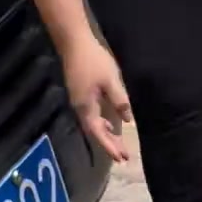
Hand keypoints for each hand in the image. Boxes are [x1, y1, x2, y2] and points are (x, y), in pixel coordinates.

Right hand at [62, 31, 131, 163]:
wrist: (73, 42)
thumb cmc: (93, 60)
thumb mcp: (111, 81)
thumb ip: (119, 101)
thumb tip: (128, 120)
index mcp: (86, 108)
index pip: (99, 134)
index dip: (110, 146)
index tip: (121, 158)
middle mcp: (80, 108)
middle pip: (95, 132)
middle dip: (109, 145)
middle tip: (123, 157)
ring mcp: (79, 101)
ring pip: (93, 125)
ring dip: (106, 136)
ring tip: (118, 146)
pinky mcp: (80, 94)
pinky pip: (92, 116)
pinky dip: (102, 124)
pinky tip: (110, 125)